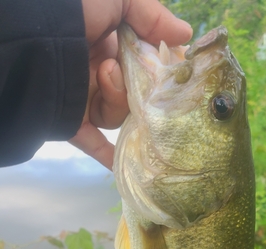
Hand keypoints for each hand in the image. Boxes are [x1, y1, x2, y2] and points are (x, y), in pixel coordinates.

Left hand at [69, 0, 191, 169]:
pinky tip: (123, 165)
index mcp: (109, 45)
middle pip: (134, 96)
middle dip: (138, 86)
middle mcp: (98, 74)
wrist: (29, 34)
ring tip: (105, 75)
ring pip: (116, 116)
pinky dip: (106, 154)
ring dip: (116, 99)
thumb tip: (185, 35)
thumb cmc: (72, 9)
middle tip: (132, 71)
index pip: (144, 66)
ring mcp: (84, 98)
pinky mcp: (70, 120)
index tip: (171, 69)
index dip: (159, 69)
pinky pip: (91, 143)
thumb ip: (150, 14)